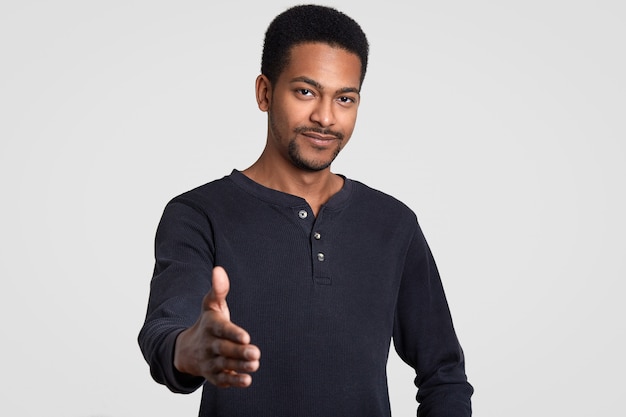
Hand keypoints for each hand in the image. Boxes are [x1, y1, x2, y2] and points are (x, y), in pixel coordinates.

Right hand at [173, 266, 260, 386]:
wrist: (187, 350)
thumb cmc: (208, 323)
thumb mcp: (211, 305)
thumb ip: (218, 289)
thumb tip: (219, 269)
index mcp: (210, 326)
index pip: (221, 330)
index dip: (233, 333)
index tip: (246, 337)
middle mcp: (209, 345)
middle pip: (224, 349)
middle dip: (239, 352)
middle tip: (256, 353)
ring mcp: (210, 362)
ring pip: (225, 366)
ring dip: (240, 366)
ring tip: (255, 365)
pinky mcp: (213, 375)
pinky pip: (222, 380)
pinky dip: (234, 381)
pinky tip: (247, 380)